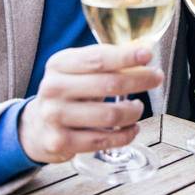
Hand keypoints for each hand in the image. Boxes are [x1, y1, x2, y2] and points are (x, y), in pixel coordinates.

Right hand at [19, 45, 162, 163]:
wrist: (38, 125)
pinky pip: (103, 141)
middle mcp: (53, 88)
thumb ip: (106, 60)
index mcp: (59, 64)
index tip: (147, 54)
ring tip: (138, 107)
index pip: (98, 59)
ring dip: (133, 111)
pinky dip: (125, 135)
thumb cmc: (69, 92)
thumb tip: (142, 52)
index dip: (126, 56)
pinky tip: (131, 128)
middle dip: (139, 80)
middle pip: (108, 84)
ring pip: (109, 115)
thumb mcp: (78, 69)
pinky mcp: (60, 142)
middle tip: (156, 78)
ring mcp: (55, 116)